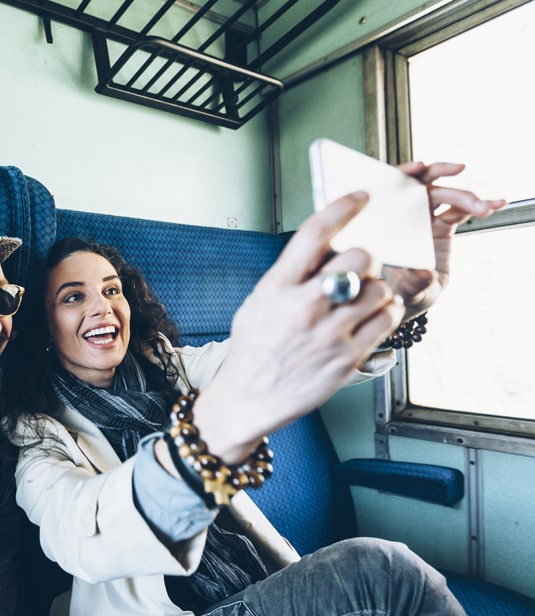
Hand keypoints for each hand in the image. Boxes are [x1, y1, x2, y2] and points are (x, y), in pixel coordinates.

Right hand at [192, 192, 402, 463]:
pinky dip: (385, 314)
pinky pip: (386, 320)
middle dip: (364, 260)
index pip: (314, 233)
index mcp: (277, 287)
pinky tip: (371, 318)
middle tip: (357, 271)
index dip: (343, 207)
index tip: (362, 197)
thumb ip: (291, 276)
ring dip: (376, 290)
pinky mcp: (347, 358)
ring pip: (379, 289)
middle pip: (359, 258)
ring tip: (363, 301)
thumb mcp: (259, 302)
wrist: (248, 399)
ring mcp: (328, 334)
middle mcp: (303, 307)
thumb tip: (326, 249)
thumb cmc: (254, 349)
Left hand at [382, 162, 504, 317]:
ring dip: (467, 195)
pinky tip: (497, 203)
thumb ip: (414, 283)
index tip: (420, 166)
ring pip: (446, 195)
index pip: (392, 191)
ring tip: (485, 207)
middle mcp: (405, 218)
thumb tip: (423, 274)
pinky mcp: (443, 225)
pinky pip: (462, 210)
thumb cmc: (399, 293)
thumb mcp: (406, 291)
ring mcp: (425, 219)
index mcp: (389, 224)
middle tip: (459, 171)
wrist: (410, 299)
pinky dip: (480, 205)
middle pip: (422, 185)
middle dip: (441, 174)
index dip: (404, 173)